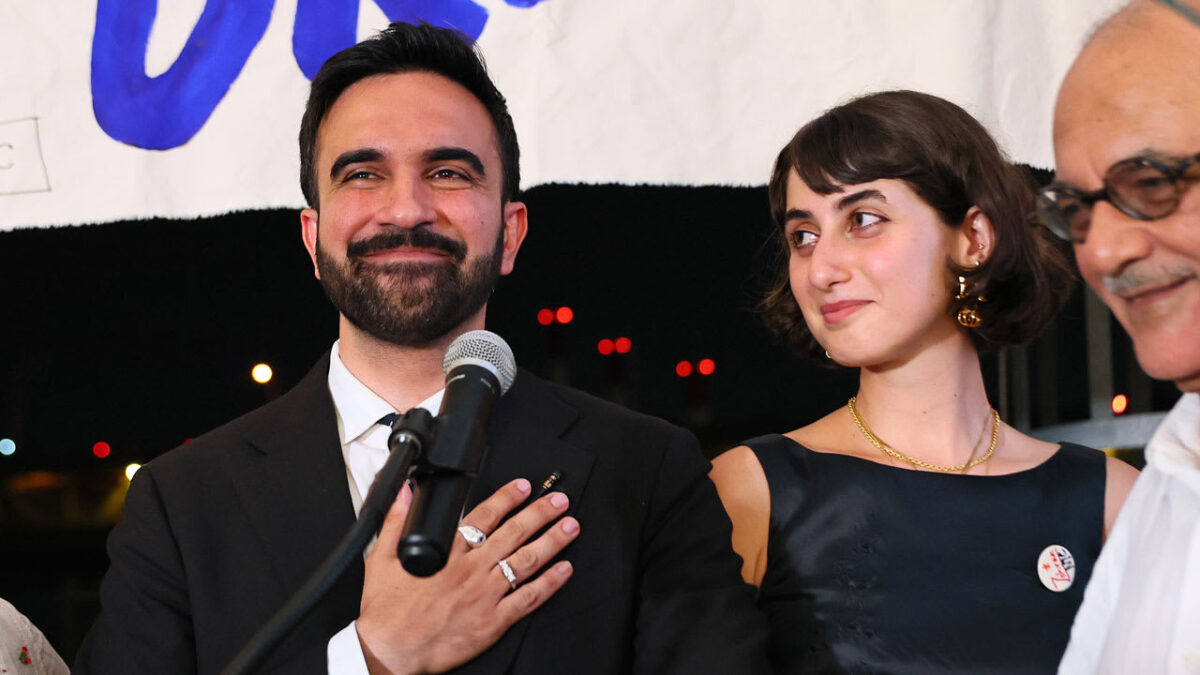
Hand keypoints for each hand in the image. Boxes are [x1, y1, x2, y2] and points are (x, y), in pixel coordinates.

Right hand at [356, 478, 578, 674]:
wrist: (391, 651)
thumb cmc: (387, 611)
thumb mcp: (381, 558)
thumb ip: (395, 520)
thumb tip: (403, 492)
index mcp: (447, 553)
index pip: (484, 516)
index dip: (507, 498)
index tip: (524, 486)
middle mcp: (471, 570)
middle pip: (514, 533)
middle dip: (540, 513)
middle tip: (559, 501)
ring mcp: (485, 596)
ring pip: (526, 561)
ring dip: (551, 541)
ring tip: (570, 527)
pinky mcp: (493, 622)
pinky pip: (528, 599)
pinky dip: (549, 583)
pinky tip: (564, 570)